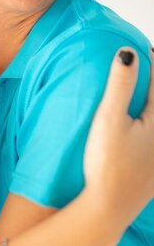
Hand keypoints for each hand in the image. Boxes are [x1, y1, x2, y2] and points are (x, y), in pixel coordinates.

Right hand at [84, 48, 153, 223]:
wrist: (108, 207)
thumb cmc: (107, 163)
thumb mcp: (110, 118)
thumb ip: (120, 83)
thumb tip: (128, 52)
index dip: (152, 62)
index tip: (146, 47)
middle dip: (152, 83)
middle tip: (146, 65)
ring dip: (150, 103)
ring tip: (143, 93)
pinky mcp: (152, 170)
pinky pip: (151, 138)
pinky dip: (147, 122)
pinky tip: (139, 126)